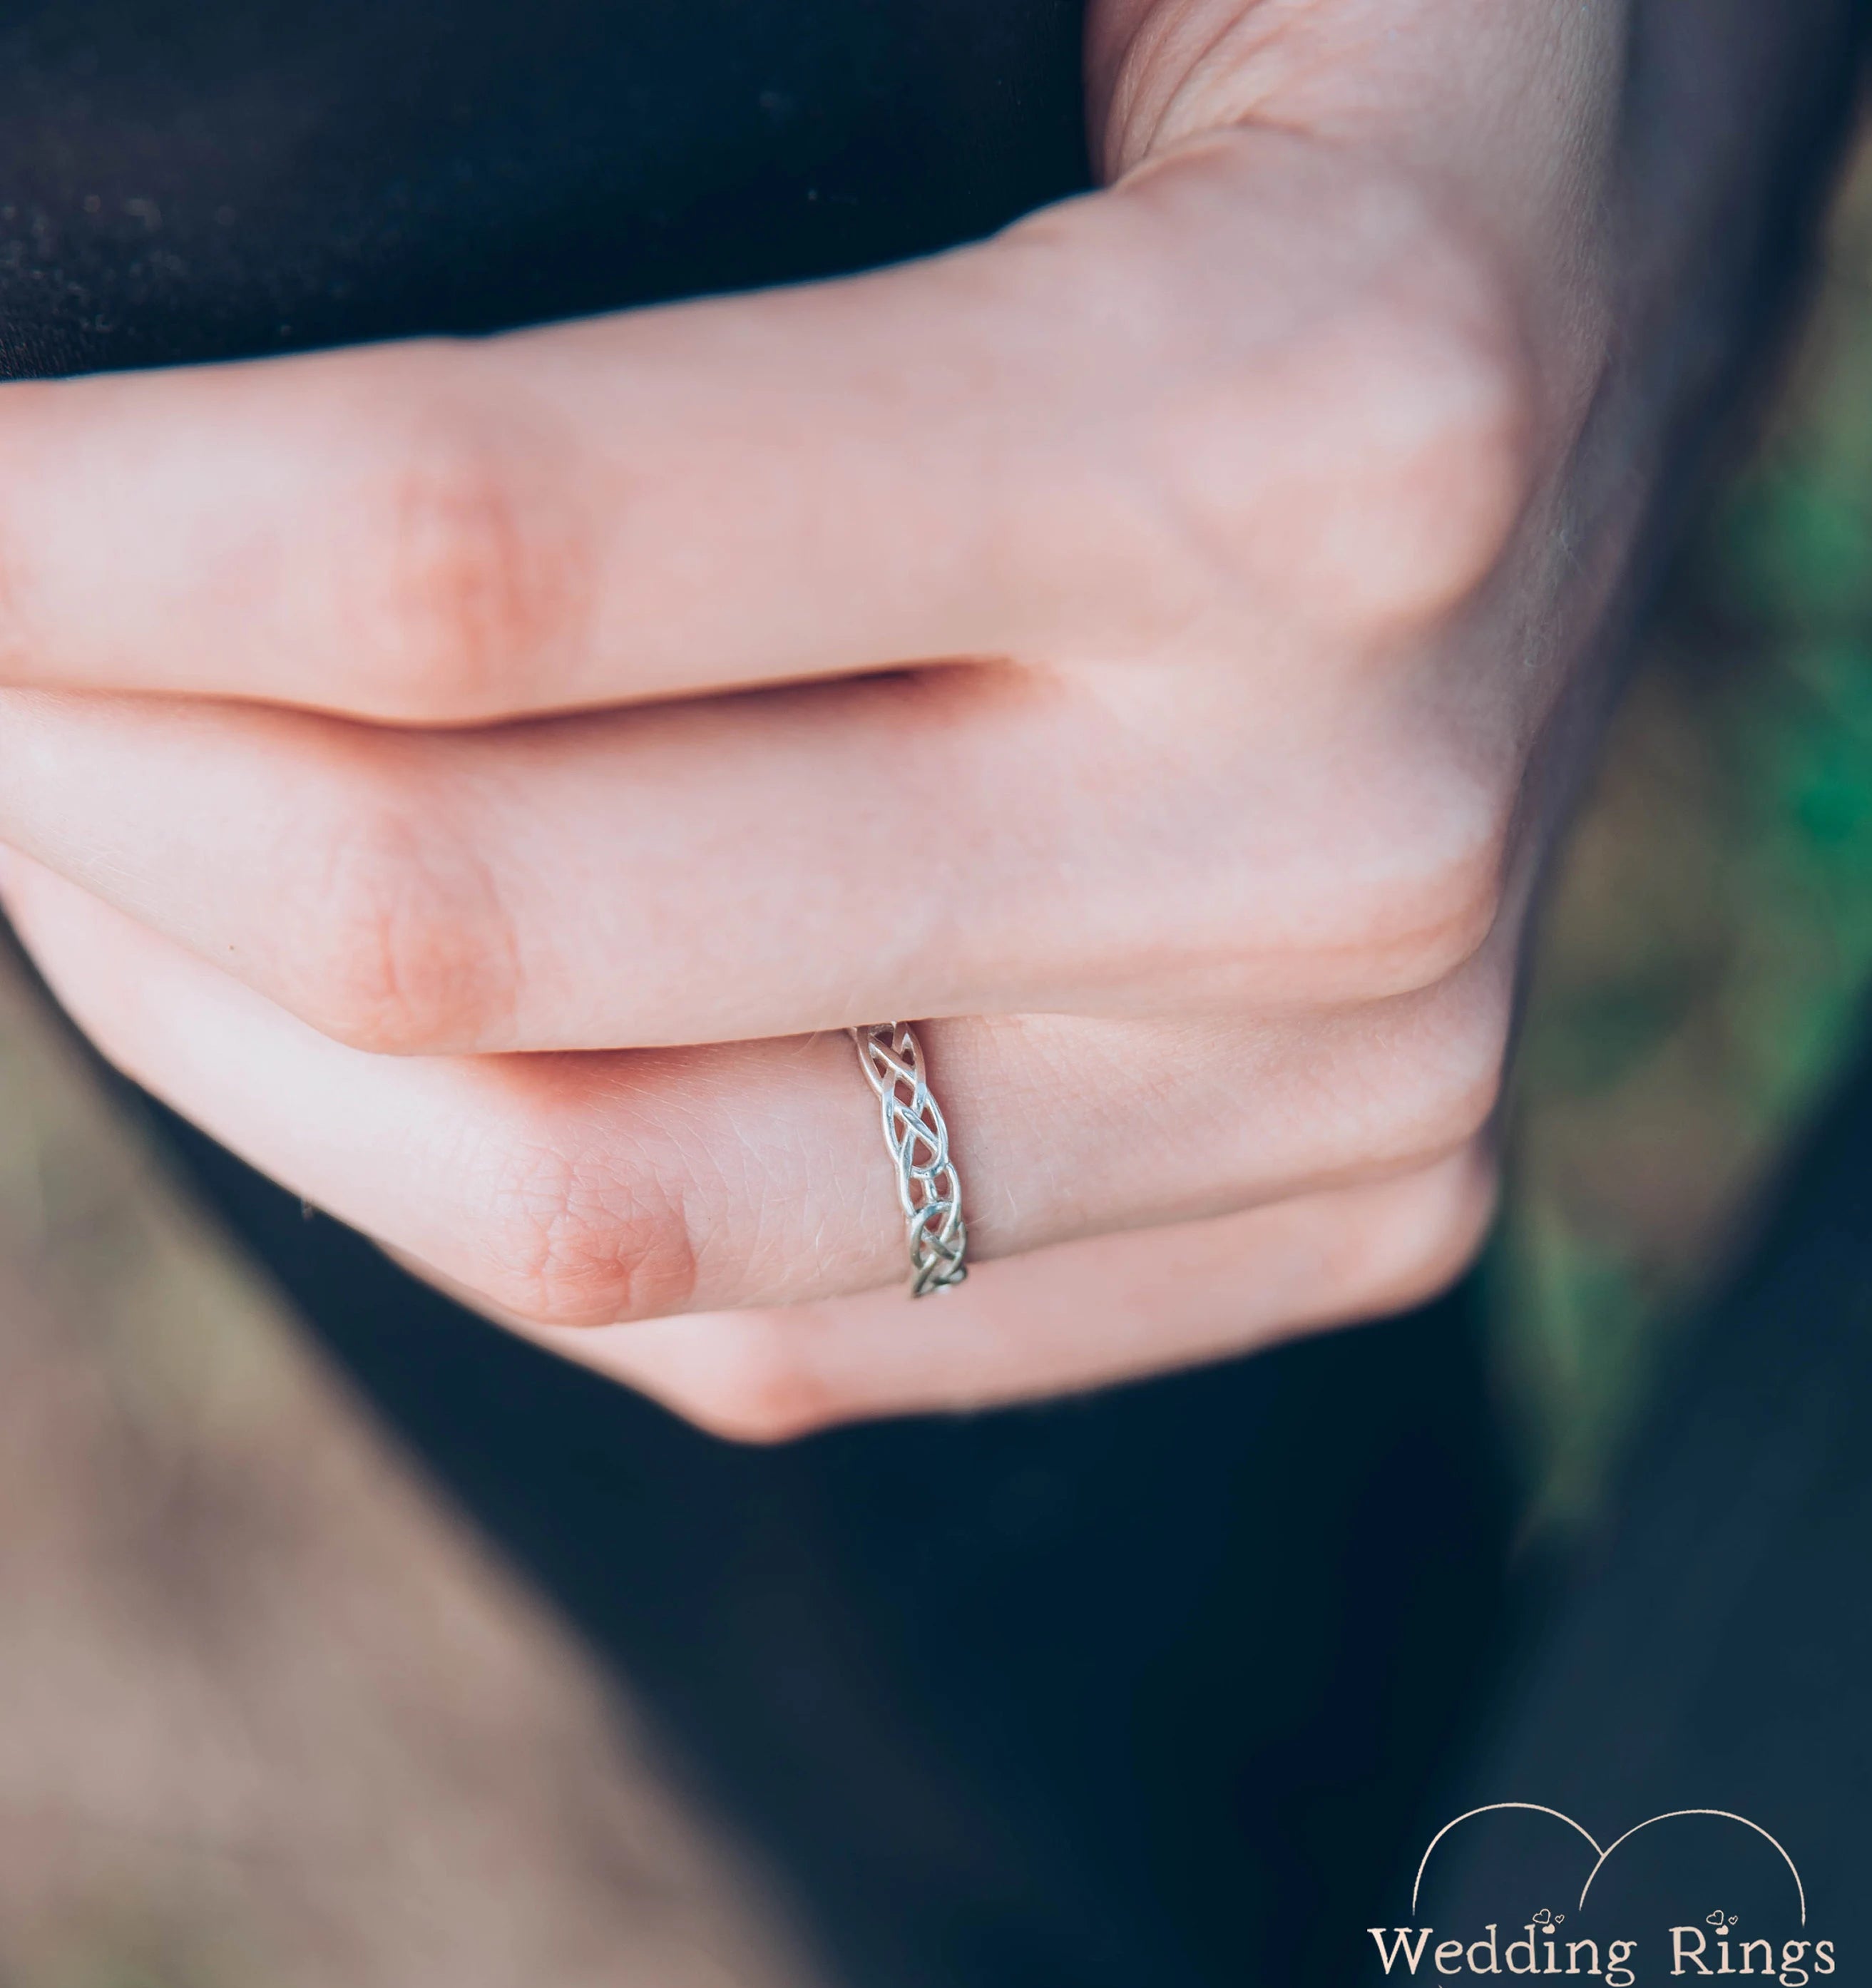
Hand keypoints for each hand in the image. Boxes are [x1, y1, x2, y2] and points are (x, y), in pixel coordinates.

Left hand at [0, 2, 1655, 1432]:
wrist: (1615, 305)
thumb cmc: (1314, 65)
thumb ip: (650, 185)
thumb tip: (189, 451)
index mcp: (1314, 415)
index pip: (489, 556)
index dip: (69, 535)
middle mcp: (1351, 814)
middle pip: (497, 932)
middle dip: (82, 797)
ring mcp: (1356, 1068)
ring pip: (609, 1216)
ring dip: (238, 1056)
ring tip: (91, 862)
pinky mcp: (1341, 1205)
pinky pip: (788, 1333)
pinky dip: (499, 1217)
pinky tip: (376, 1063)